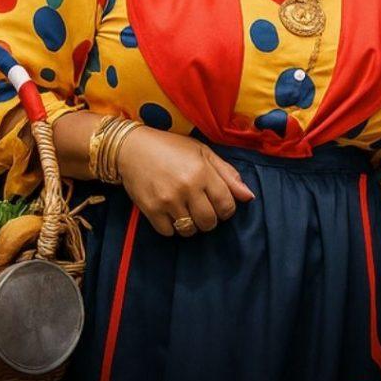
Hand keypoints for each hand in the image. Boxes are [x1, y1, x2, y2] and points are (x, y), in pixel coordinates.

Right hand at [116, 127, 254, 236]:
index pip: (226, 205)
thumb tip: (248, 197)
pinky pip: (169, 232)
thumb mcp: (203, 153)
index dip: (227, 210)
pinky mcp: (150, 209)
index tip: (220, 205)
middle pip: (209, 222)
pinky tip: (170, 213)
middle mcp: (187, 187)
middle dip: (210, 220)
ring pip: (189, 230)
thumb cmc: (172, 148)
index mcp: (203, 172)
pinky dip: (172, 227)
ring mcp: (167, 200)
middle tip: (203, 209)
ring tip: (186, 211)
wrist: (132, 148)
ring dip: (191, 225)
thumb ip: (227, 174)